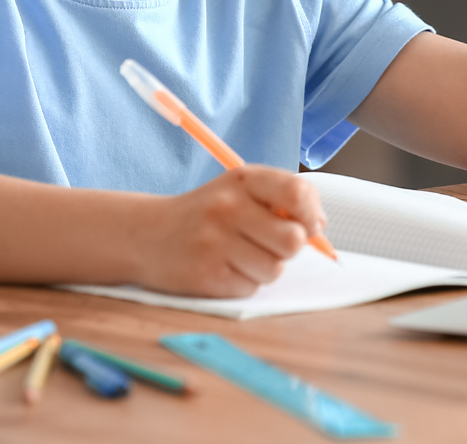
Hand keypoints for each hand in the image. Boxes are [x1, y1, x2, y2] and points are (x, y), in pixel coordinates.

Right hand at [134, 166, 326, 297]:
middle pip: (293, 240)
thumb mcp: (239, 191)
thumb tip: (319, 225)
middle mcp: (228, 207)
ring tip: (240, 255)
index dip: (311, 213)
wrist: (147, 235)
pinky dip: (244, 282)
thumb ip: (281, 199)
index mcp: (242, 179)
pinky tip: (223, 268)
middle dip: (289, 248)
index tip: (307, 224)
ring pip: (274, 269)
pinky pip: (251, 287)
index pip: (297, 193)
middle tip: (269, 243)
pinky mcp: (206, 275)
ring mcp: (215, 242)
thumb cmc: (207, 214)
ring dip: (265, 268)